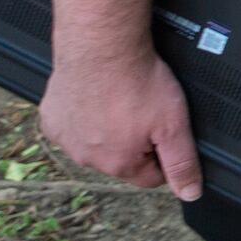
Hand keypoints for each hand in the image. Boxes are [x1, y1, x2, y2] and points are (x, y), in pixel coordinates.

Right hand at [39, 49, 203, 200]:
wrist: (102, 47)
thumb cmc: (138, 82)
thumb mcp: (174, 125)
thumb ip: (182, 162)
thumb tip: (189, 193)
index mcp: (117, 164)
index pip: (150, 176)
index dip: (164, 154)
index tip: (163, 129)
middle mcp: (86, 157)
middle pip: (123, 159)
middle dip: (136, 140)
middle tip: (143, 109)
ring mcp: (65, 138)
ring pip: (96, 141)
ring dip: (108, 127)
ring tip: (120, 99)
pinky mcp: (51, 117)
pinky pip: (74, 122)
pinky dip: (85, 113)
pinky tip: (97, 95)